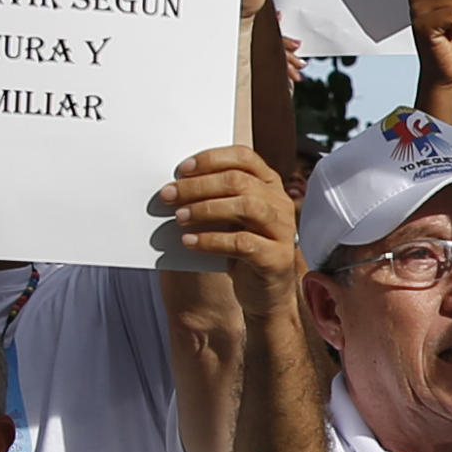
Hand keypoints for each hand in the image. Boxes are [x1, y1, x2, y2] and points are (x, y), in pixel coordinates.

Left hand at [154, 141, 302, 290]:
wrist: (264, 294)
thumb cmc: (243, 250)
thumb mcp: (231, 218)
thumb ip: (215, 198)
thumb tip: (175, 187)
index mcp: (269, 185)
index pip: (244, 157)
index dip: (212, 159)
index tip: (182, 169)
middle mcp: (280, 203)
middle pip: (239, 181)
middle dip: (198, 186)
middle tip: (169, 195)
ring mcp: (282, 230)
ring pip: (245, 206)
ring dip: (206, 209)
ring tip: (179, 217)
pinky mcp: (277, 257)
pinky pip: (242, 243)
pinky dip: (211, 240)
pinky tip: (189, 242)